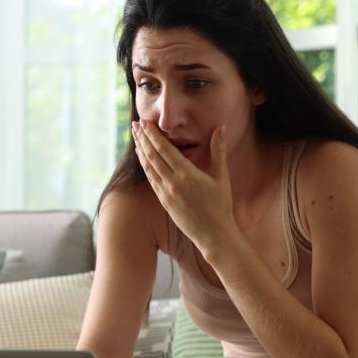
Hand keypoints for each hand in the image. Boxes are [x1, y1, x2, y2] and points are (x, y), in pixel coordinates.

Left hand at [132, 119, 237, 256]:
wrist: (213, 234)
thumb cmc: (221, 206)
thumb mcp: (221, 177)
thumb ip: (219, 150)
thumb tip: (222, 127)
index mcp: (187, 175)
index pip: (164, 149)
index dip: (153, 134)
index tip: (145, 122)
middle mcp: (173, 184)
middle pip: (152, 156)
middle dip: (143, 138)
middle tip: (135, 124)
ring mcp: (166, 194)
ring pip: (148, 168)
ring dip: (141, 150)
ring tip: (135, 136)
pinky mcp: (163, 202)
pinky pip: (151, 180)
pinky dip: (145, 166)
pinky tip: (142, 158)